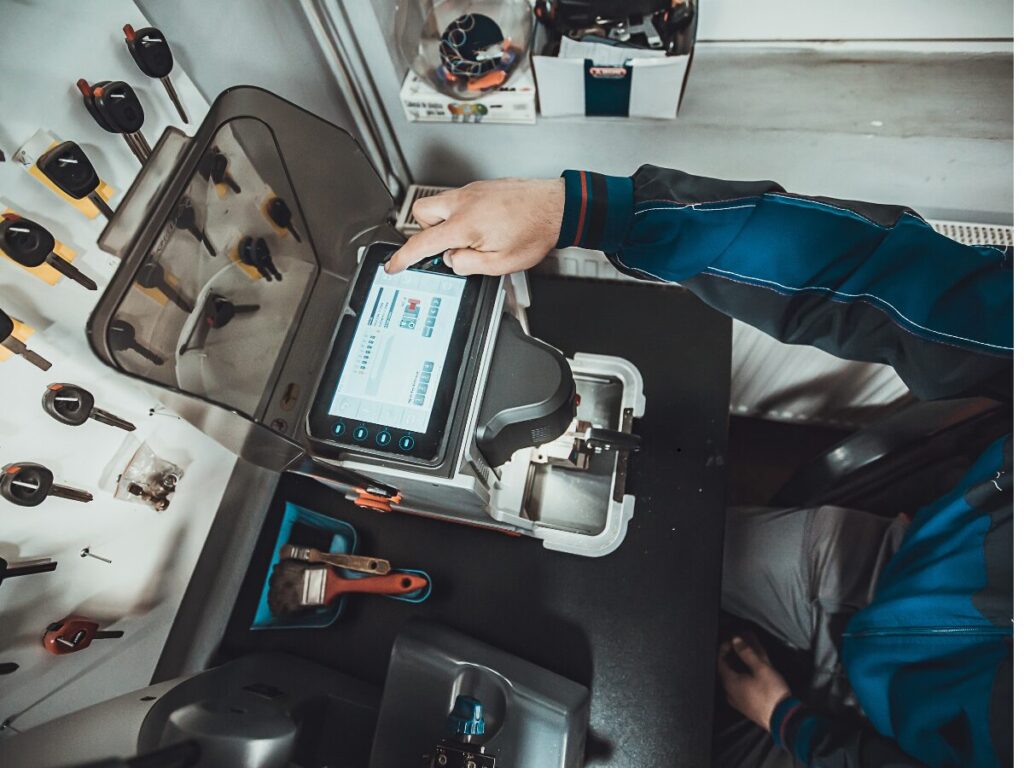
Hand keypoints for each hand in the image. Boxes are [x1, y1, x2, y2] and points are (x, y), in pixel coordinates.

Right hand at [385, 178, 564, 275]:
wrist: (557, 207)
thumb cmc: (535, 231)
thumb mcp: (501, 264)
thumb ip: (468, 265)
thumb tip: (452, 261)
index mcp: (464, 224)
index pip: (422, 242)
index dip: (404, 257)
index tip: (394, 265)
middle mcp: (464, 202)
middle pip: (421, 212)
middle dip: (426, 231)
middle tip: (448, 246)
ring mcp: (473, 191)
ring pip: (440, 204)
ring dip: (447, 223)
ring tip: (473, 238)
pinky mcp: (482, 187)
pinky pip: (459, 200)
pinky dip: (463, 215)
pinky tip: (486, 226)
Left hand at [717, 633, 791, 730]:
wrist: (783, 718)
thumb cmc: (771, 694)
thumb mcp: (761, 669)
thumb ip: (747, 653)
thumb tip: (736, 640)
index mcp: (730, 683)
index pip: (720, 661)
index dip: (725, 648)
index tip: (732, 640)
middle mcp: (730, 693)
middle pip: (726, 669)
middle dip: (733, 656)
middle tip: (740, 646)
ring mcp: (738, 701)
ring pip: (734, 679)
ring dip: (739, 666)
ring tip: (748, 657)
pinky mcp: (746, 706)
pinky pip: (740, 688)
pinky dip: (743, 677)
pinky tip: (752, 674)